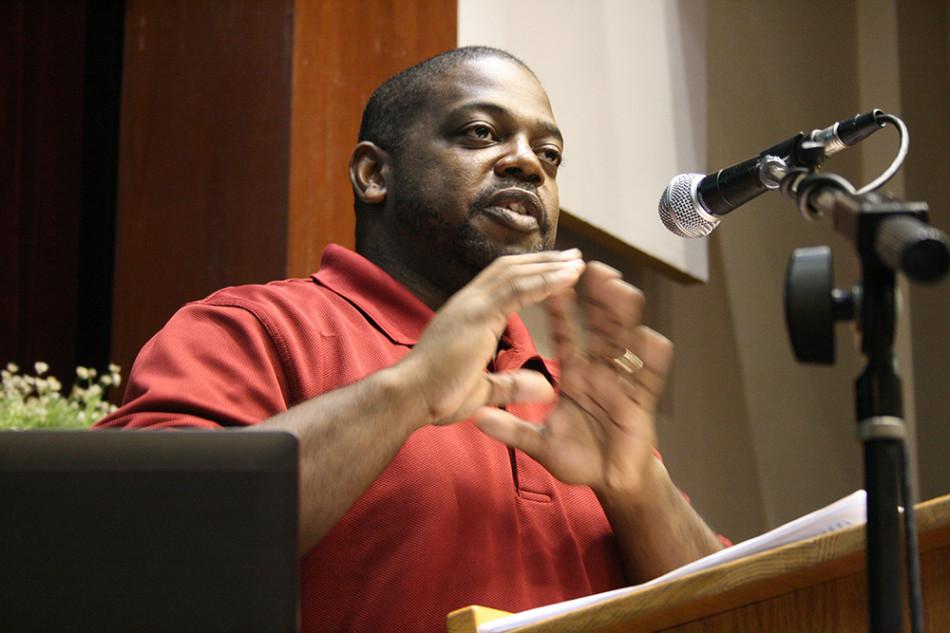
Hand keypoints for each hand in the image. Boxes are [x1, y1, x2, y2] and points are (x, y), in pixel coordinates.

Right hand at [398, 249, 585, 426]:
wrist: (408, 399)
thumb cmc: (436, 397)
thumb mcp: (484, 390)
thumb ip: (513, 384)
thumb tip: (546, 388)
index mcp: (467, 314)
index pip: (502, 282)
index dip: (531, 273)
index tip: (557, 270)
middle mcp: (468, 302)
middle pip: (511, 268)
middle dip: (544, 261)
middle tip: (574, 256)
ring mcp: (471, 305)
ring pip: (516, 272)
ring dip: (550, 265)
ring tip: (578, 262)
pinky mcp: (476, 314)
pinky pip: (517, 289)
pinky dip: (545, 280)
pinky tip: (569, 277)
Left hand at [473, 262, 673, 497]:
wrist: (611, 483)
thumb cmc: (579, 459)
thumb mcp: (540, 444)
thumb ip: (512, 429)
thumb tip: (476, 418)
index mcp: (575, 375)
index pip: (564, 334)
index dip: (558, 309)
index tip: (551, 282)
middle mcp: (600, 372)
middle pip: (598, 327)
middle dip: (595, 298)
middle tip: (589, 266)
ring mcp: (622, 385)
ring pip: (624, 343)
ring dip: (623, 316)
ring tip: (618, 289)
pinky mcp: (640, 403)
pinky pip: (648, 378)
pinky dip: (651, 359)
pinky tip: (649, 339)